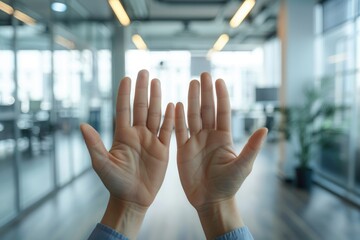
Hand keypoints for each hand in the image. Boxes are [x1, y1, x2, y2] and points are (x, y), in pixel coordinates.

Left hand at [81, 70, 173, 238]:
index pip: (124, 109)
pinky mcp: (162, 149)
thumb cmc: (114, 183)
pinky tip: (172, 104)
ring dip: (156, 98)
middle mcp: (137, 134)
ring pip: (155, 114)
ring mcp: (150, 140)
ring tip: (157, 82)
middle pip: (141, 107)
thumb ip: (94, 144)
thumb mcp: (102, 164)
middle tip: (145, 72)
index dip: (125, 93)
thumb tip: (82, 126)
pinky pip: (167, 130)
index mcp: (122, 135)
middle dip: (142, 89)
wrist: (132, 199)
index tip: (127, 77)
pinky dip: (170, 118)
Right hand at [175, 73, 266, 238]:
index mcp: (224, 137)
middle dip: (205, 92)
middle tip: (203, 75)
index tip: (219, 80)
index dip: (221, 96)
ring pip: (193, 116)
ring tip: (191, 83)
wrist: (211, 200)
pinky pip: (180, 131)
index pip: (223, 112)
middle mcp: (210, 136)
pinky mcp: (183, 150)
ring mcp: (195, 141)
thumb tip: (265, 129)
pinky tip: (176, 105)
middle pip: (206, 110)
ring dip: (191, 100)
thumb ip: (252, 147)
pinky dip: (178, 118)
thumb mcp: (243, 166)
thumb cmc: (229, 185)